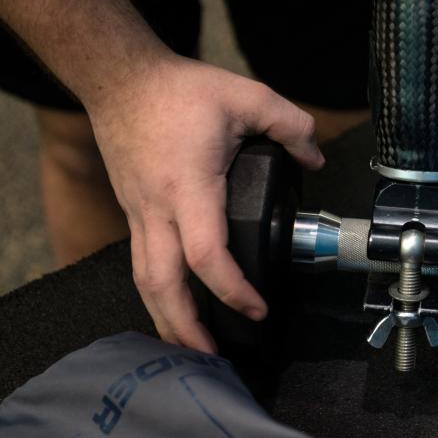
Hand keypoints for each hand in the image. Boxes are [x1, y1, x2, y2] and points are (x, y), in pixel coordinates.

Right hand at [87, 55, 324, 352]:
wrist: (120, 79)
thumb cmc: (178, 89)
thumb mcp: (246, 95)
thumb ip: (290, 124)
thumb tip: (316, 156)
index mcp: (188, 187)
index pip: (207, 255)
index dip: (232, 290)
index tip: (257, 310)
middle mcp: (157, 209)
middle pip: (162, 286)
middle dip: (185, 328)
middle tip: (212, 358)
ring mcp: (138, 213)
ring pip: (145, 282)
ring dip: (166, 319)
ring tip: (190, 347)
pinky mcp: (133, 211)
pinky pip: (142, 264)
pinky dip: (158, 293)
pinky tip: (174, 305)